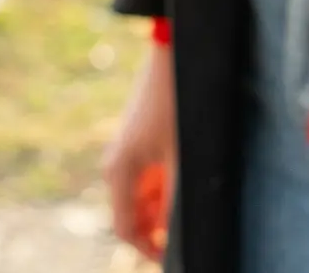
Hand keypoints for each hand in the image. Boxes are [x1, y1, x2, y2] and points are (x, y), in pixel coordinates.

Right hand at [104, 45, 176, 261]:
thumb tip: (177, 230)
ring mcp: (126, 154)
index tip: (170, 259)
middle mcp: (116, 166)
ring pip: (142, 198)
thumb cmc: (178, 103)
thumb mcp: (181, 155)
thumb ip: (176, 196)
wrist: (173, 55)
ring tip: (192, 213)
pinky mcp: (138, 143)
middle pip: (133, 216)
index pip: (125, 229)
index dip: (147, 250)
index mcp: (119, 172)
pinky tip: (187, 189)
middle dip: (157, 232)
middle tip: (188, 239)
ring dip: (163, 211)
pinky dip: (165, 190)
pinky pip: (148, 179)